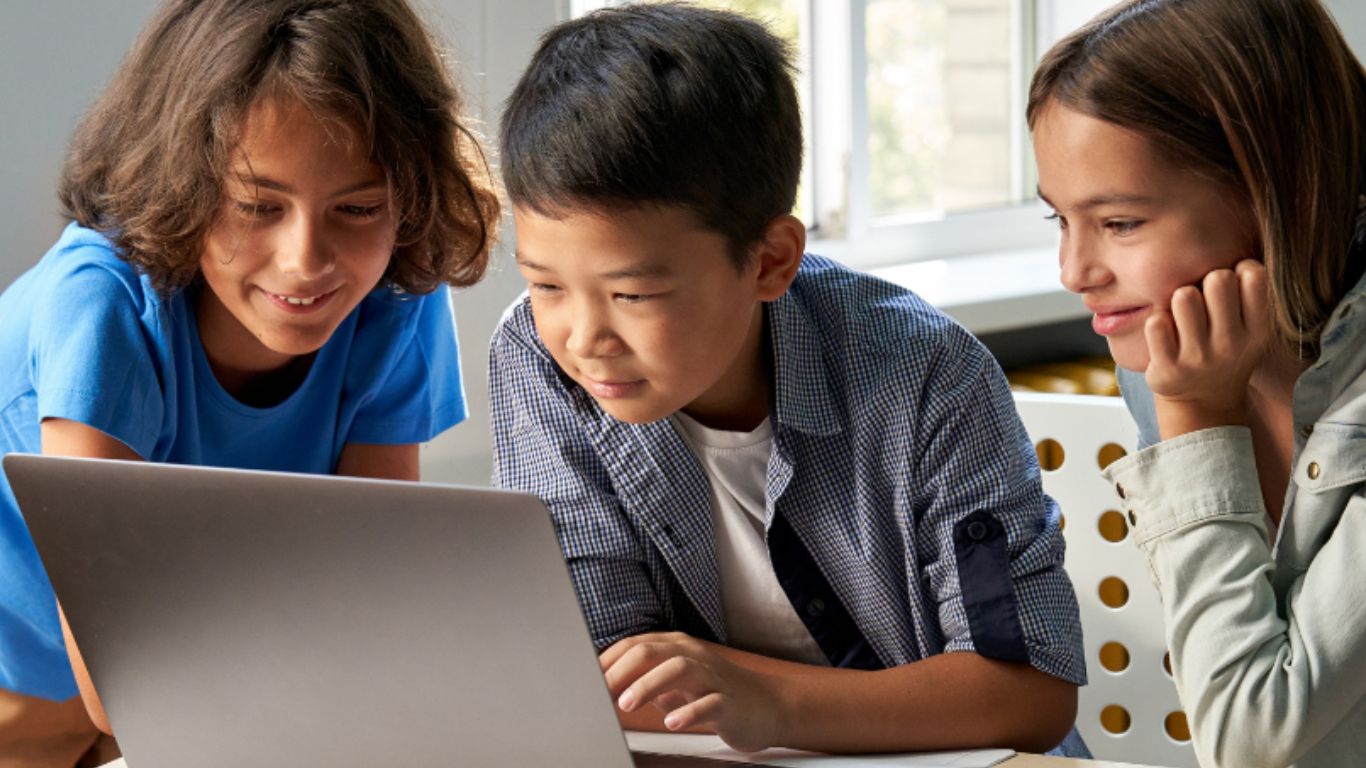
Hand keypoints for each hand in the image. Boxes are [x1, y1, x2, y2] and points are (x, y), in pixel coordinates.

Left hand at [600, 632, 785, 751]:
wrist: (768, 706)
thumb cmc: (714, 693)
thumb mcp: (674, 685)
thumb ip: (643, 683)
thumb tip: (605, 688)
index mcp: (676, 648)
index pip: (634, 645)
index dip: (607, 661)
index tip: (586, 680)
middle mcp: (693, 656)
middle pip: (651, 651)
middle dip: (621, 671)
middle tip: (601, 693)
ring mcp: (713, 677)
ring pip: (679, 669)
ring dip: (649, 685)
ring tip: (628, 704)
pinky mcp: (730, 702)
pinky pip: (710, 703)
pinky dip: (689, 711)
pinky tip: (672, 721)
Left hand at [1144, 259, 1270, 438]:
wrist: (1203, 403)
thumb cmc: (1223, 351)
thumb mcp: (1250, 328)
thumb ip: (1247, 292)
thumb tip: (1231, 237)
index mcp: (1257, 330)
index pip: (1253, 274)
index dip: (1238, 270)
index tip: (1231, 286)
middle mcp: (1232, 344)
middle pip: (1217, 278)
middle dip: (1205, 280)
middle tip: (1202, 300)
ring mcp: (1199, 358)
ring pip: (1184, 295)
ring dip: (1179, 298)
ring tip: (1182, 316)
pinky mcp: (1168, 369)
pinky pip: (1156, 322)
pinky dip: (1157, 321)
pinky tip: (1165, 334)